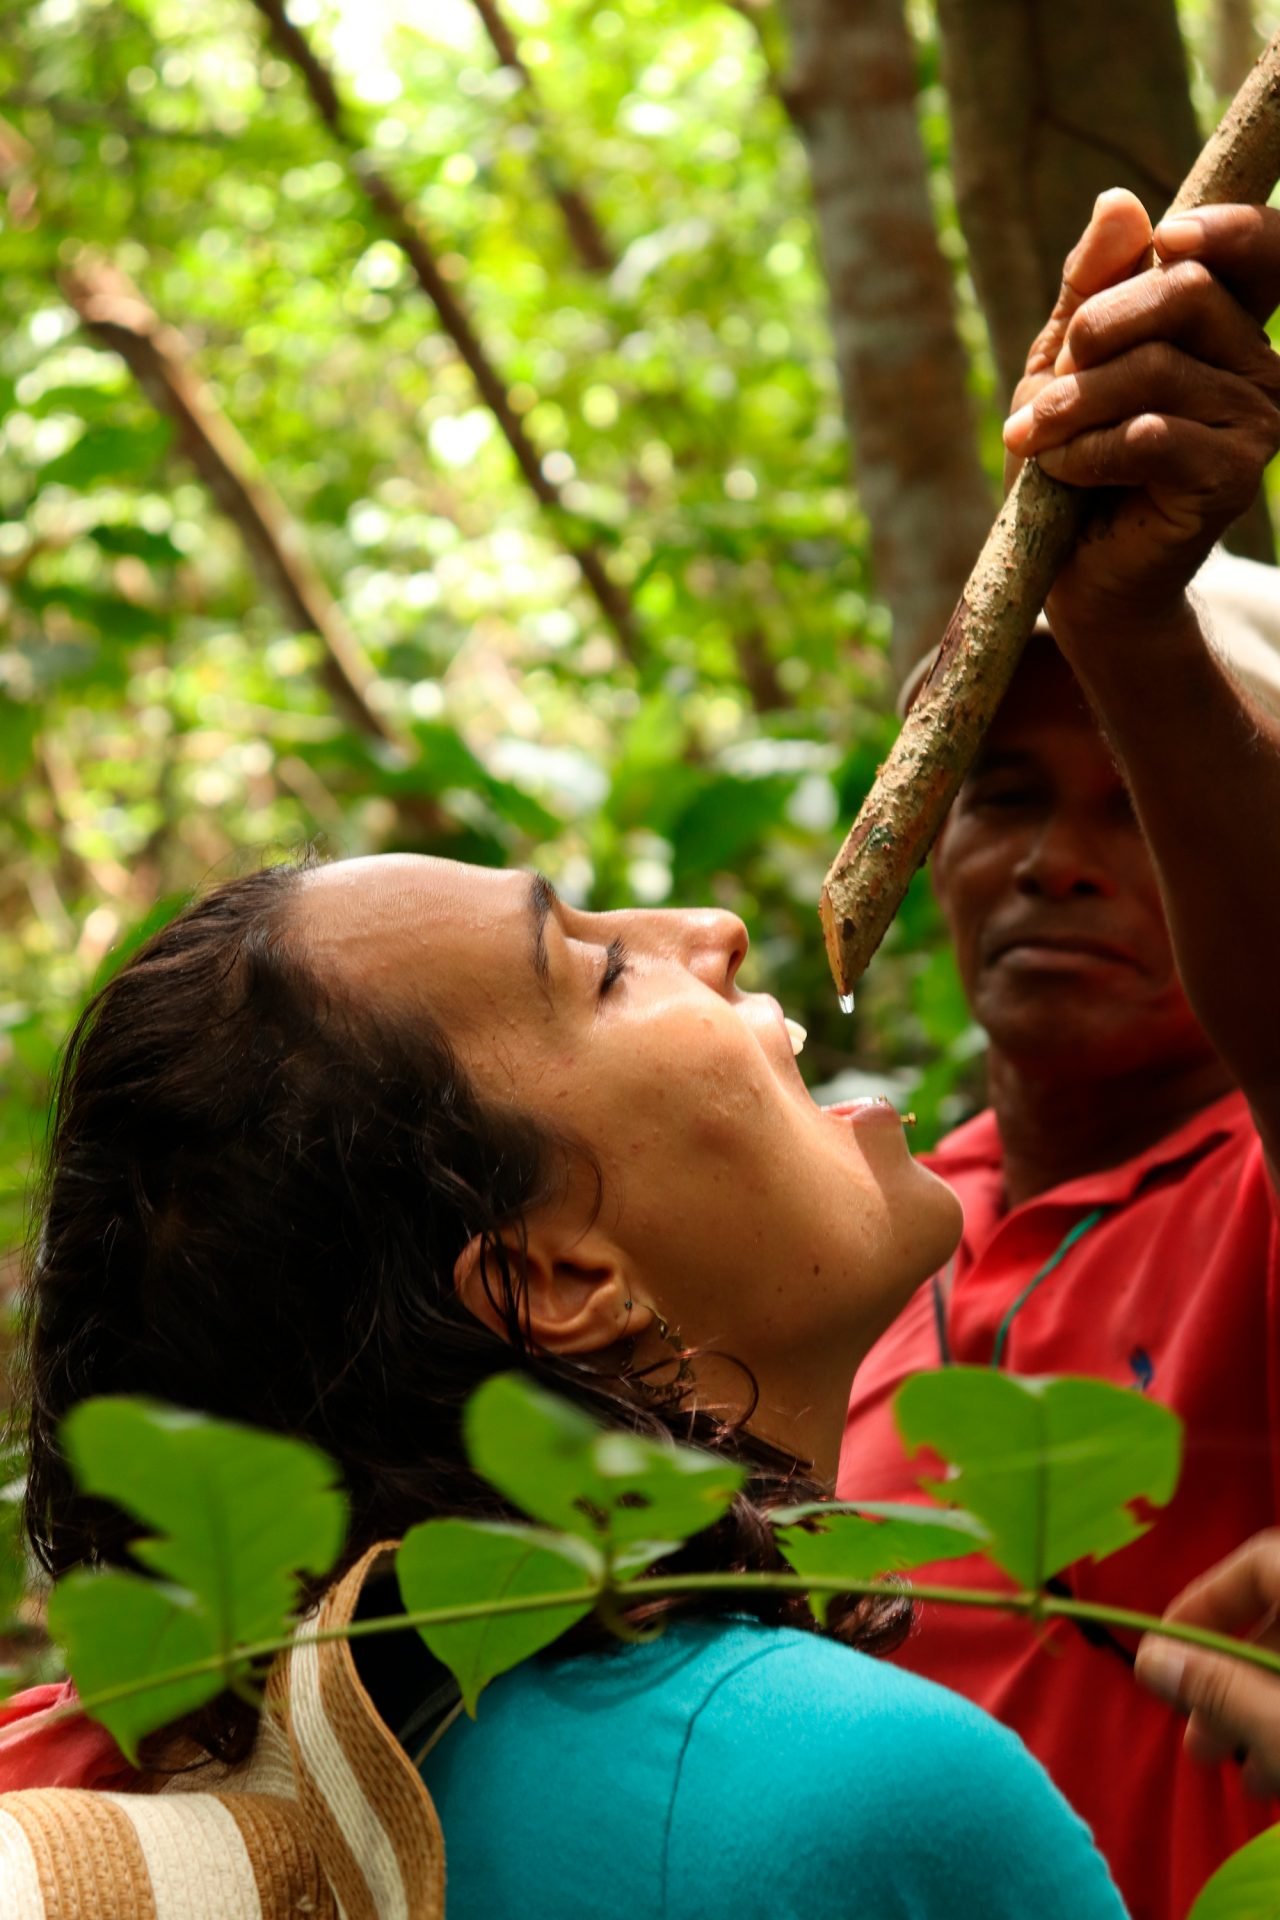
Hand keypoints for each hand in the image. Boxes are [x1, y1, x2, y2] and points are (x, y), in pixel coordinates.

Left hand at [1001, 188, 1279, 642]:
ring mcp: (1256, 424)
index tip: (1167, 241)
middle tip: (1046, 384)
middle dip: (1096, 330)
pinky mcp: (1231, 479)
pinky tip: (1059, 470)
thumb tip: (1122, 201)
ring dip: (1074, 402)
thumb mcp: (1068, 362)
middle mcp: (1260, 367)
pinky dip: (1086, 449)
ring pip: (1156, 369)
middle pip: (1186, 293)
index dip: (1228, 228)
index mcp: (1230, 327)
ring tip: (1034, 436)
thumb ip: (1091, 286)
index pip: (1262, 250)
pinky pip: (1149, 435)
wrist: (1080, 578)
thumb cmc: (1074, 462)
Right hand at [1135, 1530, 1279, 1798]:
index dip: (1208, 1601)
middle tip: (1193, 1735)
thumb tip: (1150, 1660)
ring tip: (1227, 1768)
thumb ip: (1219, 1689)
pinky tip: (1268, 1779)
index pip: (1259, 1562)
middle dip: (1224, 1678)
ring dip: (1252, 1710)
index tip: (1168, 1650)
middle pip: (1275, 1621)